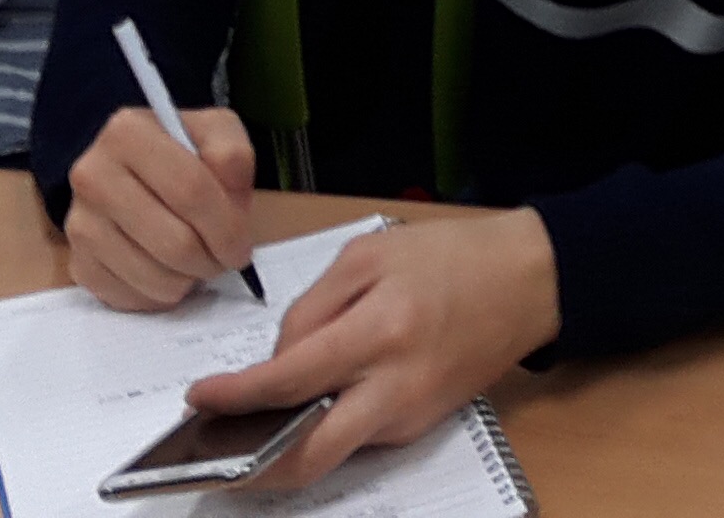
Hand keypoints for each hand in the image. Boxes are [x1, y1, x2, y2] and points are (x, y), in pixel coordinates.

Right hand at [64, 103, 257, 311]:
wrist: (134, 173)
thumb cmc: (182, 153)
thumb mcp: (216, 132)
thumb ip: (233, 156)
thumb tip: (230, 194)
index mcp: (127, 132)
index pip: (191, 190)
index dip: (226, 227)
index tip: (242, 249)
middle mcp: (92, 175)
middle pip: (173, 242)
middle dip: (210, 260)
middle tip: (222, 260)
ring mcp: (79, 223)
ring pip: (153, 277)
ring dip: (187, 280)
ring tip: (194, 261)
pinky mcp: (78, 264)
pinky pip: (130, 297)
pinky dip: (158, 294)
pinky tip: (166, 271)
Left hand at [182, 212, 559, 486]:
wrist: (527, 282)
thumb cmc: (448, 257)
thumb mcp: (370, 254)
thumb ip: (314, 306)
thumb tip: (278, 360)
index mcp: (379, 332)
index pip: (289, 380)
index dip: (235, 395)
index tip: (196, 398)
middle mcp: (394, 387)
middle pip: (311, 455)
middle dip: (252, 468)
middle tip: (210, 458)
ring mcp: (409, 415)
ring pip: (332, 454)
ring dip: (283, 454)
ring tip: (238, 436)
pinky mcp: (420, 425)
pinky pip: (357, 438)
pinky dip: (320, 434)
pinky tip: (294, 417)